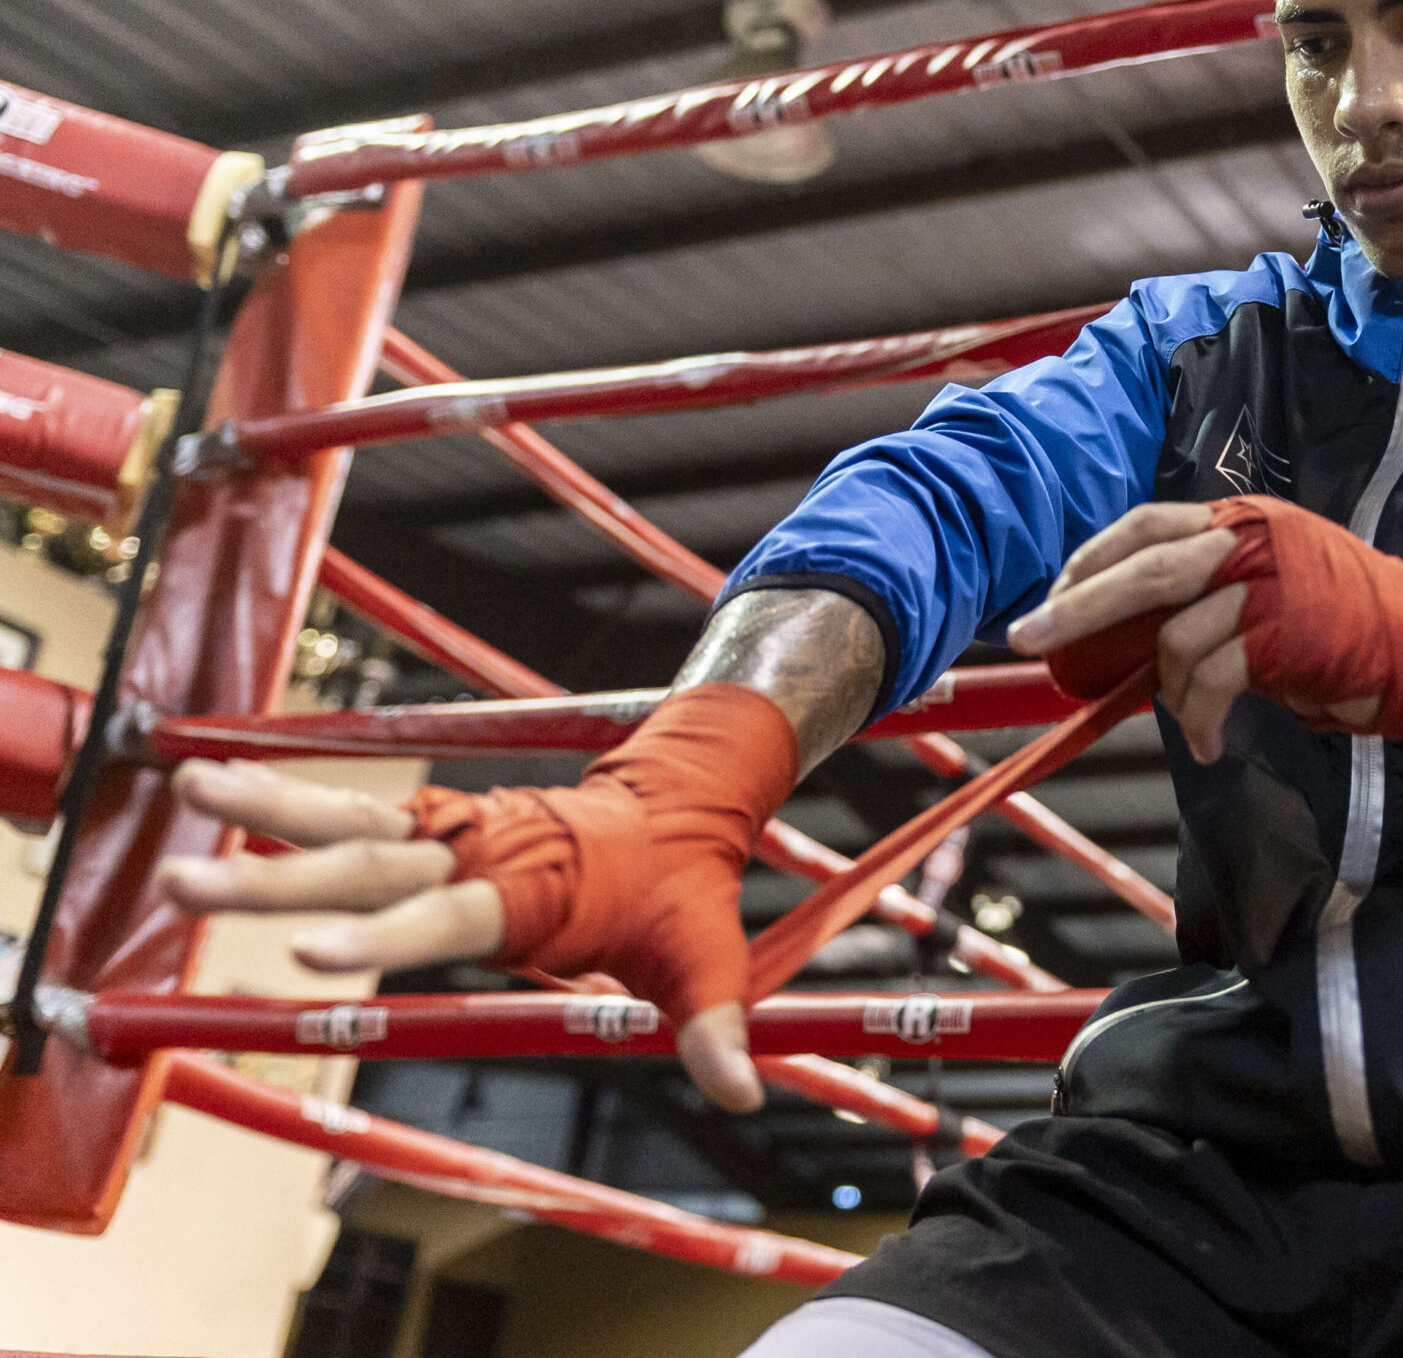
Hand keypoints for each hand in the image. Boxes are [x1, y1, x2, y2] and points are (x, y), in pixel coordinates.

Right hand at [159, 757, 762, 1111]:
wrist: (679, 805)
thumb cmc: (683, 892)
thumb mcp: (706, 957)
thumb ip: (714, 1027)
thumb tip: (747, 1094)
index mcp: (529, 892)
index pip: (447, 916)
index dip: (383, 934)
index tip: (309, 954)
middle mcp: (478, 854)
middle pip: (368, 866)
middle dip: (276, 879)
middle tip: (183, 882)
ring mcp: (452, 832)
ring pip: (349, 821)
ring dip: (265, 812)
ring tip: (185, 785)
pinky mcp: (434, 824)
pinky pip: (353, 808)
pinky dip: (286, 795)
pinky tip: (212, 780)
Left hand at [1008, 501, 1386, 762]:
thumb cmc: (1344, 623)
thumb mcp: (1271, 587)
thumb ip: (1209, 595)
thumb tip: (1130, 636)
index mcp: (1241, 518)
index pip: (1147, 525)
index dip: (1092, 559)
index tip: (1053, 594)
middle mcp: (1252, 540)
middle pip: (1146, 569)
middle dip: (1077, 606)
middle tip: (1028, 637)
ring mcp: (1270, 586)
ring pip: (1177, 638)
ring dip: (1169, 692)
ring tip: (1192, 720)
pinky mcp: (1286, 636)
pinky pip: (1212, 683)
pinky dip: (1200, 722)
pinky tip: (1208, 745)